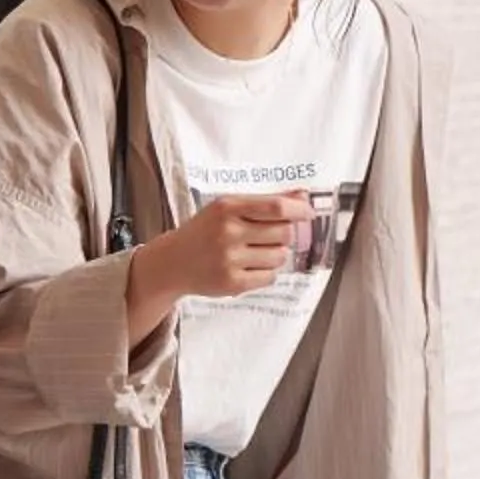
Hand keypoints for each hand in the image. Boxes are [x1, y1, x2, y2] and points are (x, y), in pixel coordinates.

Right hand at [128, 191, 311, 322]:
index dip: (299, 210)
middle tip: (269, 236)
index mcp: (227, 208)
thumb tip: (302, 195)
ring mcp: (229, 260)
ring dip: (275, 254)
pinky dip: (266, 273)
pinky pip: (269, 277)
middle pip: (284, 232)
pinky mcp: (231, 283)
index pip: (276, 207)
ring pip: (280, 256)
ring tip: (255, 253)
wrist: (172, 262)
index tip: (307, 213)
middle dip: (283, 234)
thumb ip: (265, 201)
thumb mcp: (228, 208)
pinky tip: (249, 267)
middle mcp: (228, 233)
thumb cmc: (204, 231)